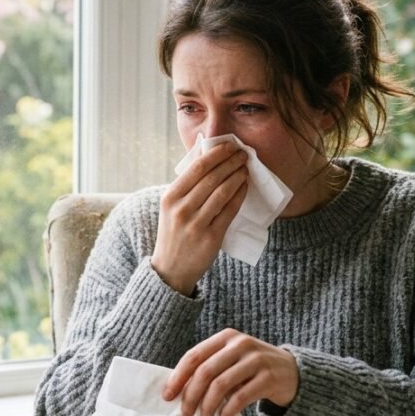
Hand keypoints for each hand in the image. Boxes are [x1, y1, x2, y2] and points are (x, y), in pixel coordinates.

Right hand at [151, 143, 248, 295]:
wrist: (170, 269)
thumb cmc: (174, 233)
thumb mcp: (171, 207)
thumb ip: (186, 186)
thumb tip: (208, 158)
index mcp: (170, 197)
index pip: (197, 168)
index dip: (216, 154)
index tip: (229, 146)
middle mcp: (181, 209)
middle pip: (212, 177)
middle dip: (230, 162)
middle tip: (242, 154)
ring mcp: (196, 224)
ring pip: (223, 192)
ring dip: (237, 176)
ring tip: (245, 168)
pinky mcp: (211, 237)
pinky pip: (230, 210)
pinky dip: (239, 195)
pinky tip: (244, 187)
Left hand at [162, 328, 298, 415]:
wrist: (292, 372)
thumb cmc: (252, 368)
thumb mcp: (231, 360)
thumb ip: (209, 368)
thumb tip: (178, 391)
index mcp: (225, 337)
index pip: (194, 356)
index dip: (178, 377)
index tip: (167, 396)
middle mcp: (240, 344)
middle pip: (205, 371)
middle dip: (191, 395)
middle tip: (185, 413)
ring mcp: (256, 359)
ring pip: (221, 385)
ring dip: (208, 405)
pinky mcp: (269, 377)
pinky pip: (241, 396)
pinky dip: (228, 409)